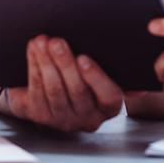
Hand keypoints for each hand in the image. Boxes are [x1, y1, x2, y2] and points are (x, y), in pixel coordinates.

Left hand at [1, 35, 123, 132]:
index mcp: (109, 107)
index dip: (96, 78)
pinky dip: (34, 67)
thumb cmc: (86, 79)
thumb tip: (130, 66)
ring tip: (41, 43)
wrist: (58, 92)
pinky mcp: (41, 116)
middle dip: (65, 63)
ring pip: (54, 90)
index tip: (83, 58)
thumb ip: (112, 67)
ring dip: (46, 63)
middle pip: (77, 91)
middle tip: (56, 42)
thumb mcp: (102, 75)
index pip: (109, 96)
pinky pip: (37, 91)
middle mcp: (88, 119)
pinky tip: (33, 51)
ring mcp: (64, 120)